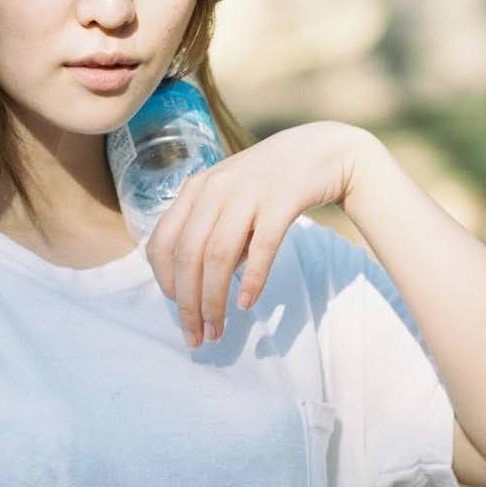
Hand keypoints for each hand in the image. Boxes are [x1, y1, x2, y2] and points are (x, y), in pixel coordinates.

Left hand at [142, 122, 368, 348]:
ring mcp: (248, 191)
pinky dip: (251, 278)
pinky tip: (247, 303)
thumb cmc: (270, 181)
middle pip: (188, 255)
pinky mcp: (281, 199)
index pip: (163, 241)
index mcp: (196, 188)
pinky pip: (261, 246)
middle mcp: (215, 188)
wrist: (322, 150)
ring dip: (213, 299)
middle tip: (196, 336)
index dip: (164, 281)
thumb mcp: (229, 197)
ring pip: (218, 255)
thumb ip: (211, 230)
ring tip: (218, 329)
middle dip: (188, 302)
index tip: (177, 309)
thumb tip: (198, 283)